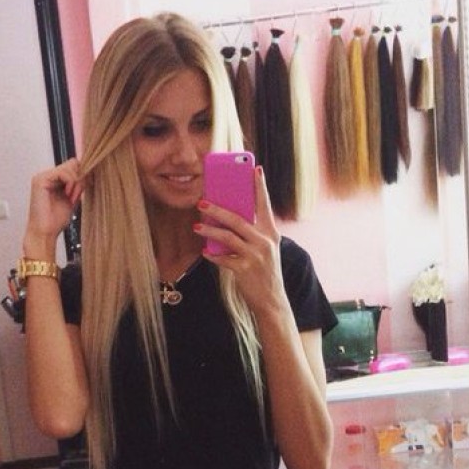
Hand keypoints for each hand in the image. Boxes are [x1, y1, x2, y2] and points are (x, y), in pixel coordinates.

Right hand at [24, 158, 83, 257]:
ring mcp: (43, 176)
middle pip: (72, 164)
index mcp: (54, 180)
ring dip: (76, 182)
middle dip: (80, 178)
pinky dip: (70, 183)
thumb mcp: (73, 199)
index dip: (83, 175)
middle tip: (77, 195)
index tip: (88, 187)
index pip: (73, 166)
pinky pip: (63, 172)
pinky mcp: (40, 180)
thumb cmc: (56, 220)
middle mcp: (48, 176)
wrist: (45, 232)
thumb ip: (79, 186)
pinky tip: (67, 194)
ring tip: (71, 197)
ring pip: (69, 166)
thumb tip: (90, 174)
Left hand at [196, 166, 286, 315]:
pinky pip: (223, 258)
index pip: (265, 205)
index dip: (260, 186)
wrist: (272, 299)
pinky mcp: (245, 269)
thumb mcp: (264, 249)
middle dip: (218, 209)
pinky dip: (213, 255)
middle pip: (238, 219)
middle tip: (202, 201)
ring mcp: (255, 255)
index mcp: (271, 232)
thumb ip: (251, 234)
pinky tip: (205, 252)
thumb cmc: (264, 271)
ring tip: (197, 225)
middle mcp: (265, 241)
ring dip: (210, 230)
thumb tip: (227, 220)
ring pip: (228, 236)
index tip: (255, 168)